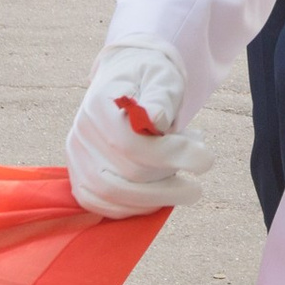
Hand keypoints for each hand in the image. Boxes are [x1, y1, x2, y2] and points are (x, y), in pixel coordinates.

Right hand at [66, 37, 215, 216]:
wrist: (128, 82)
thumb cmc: (150, 79)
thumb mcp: (162, 76)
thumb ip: (160, 96)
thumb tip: (156, 119)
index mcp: (98, 105)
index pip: (129, 143)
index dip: (170, 155)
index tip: (206, 159)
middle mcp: (81, 135)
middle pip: (123, 175)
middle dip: (169, 180)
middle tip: (202, 168)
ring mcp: (78, 160)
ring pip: (113, 196)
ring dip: (158, 197)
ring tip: (188, 185)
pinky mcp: (82, 179)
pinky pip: (104, 205)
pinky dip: (137, 207)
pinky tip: (164, 194)